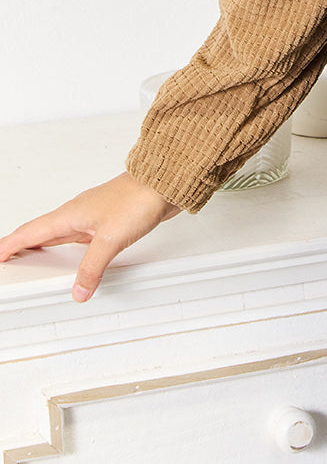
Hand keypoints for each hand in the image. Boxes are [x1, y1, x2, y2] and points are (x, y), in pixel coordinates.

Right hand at [0, 171, 181, 301]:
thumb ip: (92, 268)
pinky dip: (66, 244)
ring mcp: (92, 214)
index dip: (10, 245)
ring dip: (42, 243)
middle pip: (40, 231)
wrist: (164, 182)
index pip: (30, 232)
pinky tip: (74, 251)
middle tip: (6, 257)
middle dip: (20, 244)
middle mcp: (77, 213)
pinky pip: (77, 234)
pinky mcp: (107, 218)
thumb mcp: (110, 239)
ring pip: (59, 232)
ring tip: (31, 256)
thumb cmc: (138, 198)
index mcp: (69, 214)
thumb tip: (78, 291)